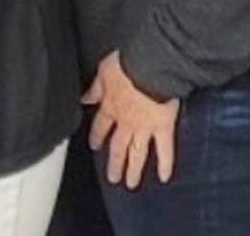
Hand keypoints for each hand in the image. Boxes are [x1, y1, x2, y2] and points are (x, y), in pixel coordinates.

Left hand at [85, 51, 178, 188]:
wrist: (150, 66)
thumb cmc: (128, 64)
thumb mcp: (103, 72)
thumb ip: (95, 88)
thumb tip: (84, 98)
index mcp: (110, 106)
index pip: (100, 126)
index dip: (97, 136)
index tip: (95, 146)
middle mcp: (125, 121)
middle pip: (117, 146)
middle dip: (114, 163)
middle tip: (113, 178)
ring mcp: (144, 127)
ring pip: (137, 153)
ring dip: (133, 170)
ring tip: (130, 184)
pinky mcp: (163, 127)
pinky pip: (165, 149)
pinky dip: (165, 164)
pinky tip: (164, 178)